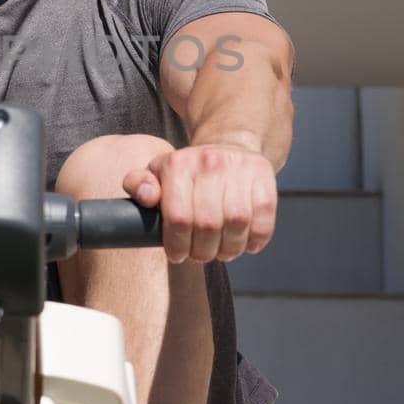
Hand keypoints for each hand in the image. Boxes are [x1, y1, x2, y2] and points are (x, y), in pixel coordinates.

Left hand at [121, 143, 276, 263]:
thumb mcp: (157, 174)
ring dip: (230, 249)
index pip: (179, 217)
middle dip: (203, 251)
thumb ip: (139, 185)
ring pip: (237, 223)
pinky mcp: (264, 175)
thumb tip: (147, 197)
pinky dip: (256, 239)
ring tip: (222, 252)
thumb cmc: (186, 172)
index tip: (177, 254)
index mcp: (178, 164)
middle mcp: (209, 161)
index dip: (178, 244)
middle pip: (209, 225)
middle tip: (200, 255)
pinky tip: (246, 245)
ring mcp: (239, 167)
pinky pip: (264, 218)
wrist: (226, 148)